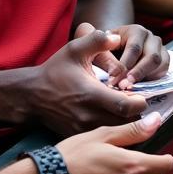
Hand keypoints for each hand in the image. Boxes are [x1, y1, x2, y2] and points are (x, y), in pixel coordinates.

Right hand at [29, 28, 148, 134]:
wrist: (31, 96)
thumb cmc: (55, 71)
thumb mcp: (74, 49)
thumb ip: (97, 40)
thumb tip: (116, 37)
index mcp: (91, 95)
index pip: (126, 106)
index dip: (140, 102)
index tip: (141, 94)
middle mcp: (89, 116)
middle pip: (126, 123)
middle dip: (136, 113)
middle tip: (137, 101)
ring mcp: (84, 129)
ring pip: (116, 132)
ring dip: (126, 122)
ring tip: (126, 107)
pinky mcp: (80, 136)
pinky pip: (103, 135)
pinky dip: (113, 128)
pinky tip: (112, 115)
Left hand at [87, 22, 169, 89]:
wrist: (115, 50)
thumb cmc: (106, 49)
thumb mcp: (101, 46)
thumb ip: (100, 49)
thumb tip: (106, 59)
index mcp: (136, 31)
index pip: (134, 48)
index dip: (124, 65)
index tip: (113, 77)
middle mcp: (151, 38)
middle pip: (151, 57)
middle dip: (138, 73)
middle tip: (124, 86)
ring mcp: (160, 49)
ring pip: (160, 64)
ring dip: (146, 78)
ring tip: (131, 89)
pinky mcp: (164, 61)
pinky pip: (163, 71)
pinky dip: (153, 81)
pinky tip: (139, 88)